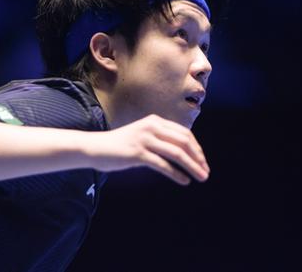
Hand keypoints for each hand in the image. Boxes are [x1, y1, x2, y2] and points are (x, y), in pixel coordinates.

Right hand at [87, 114, 209, 184]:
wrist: (95, 147)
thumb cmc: (119, 145)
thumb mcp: (142, 135)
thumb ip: (159, 139)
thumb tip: (181, 152)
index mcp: (155, 121)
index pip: (184, 134)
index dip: (197, 148)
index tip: (202, 162)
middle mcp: (151, 127)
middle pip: (184, 142)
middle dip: (198, 158)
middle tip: (206, 171)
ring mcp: (144, 139)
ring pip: (176, 153)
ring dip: (192, 166)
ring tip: (201, 177)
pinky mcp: (137, 153)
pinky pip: (163, 164)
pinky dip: (176, 174)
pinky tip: (184, 181)